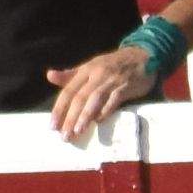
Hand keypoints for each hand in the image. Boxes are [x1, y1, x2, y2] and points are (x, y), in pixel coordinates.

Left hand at [49, 47, 164, 136]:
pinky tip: (99, 122)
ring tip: (77, 132)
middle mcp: (97, 74)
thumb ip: (71, 75)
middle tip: (64, 136)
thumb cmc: (113, 65)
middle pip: (79, 97)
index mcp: (86, 70)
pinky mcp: (126, 87)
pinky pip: (114, 100)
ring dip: (85, 116)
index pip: (68, 90)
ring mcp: (112, 80)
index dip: (59, 109)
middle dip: (70, 118)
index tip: (52, 126)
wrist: (143, 56)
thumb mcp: (90, 66)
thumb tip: (49, 76)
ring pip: (94, 99)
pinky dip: (106, 111)